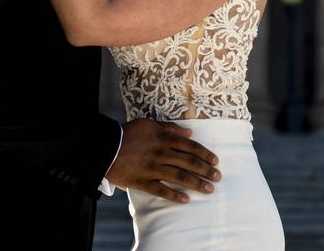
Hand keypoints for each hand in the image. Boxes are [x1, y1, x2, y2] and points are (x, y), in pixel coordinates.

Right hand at [106, 119, 221, 202]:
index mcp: (164, 138)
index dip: (205, 154)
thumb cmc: (128, 134)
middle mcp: (161, 153)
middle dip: (206, 170)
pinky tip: (185, 200)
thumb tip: (189, 132)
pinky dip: (173, 195)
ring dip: (196, 183)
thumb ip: (170, 128)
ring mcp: (152, 168)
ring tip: (209, 189)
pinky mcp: (142, 181)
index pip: (190, 147)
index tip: (216, 161)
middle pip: (189, 162)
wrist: (106, 147)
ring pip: (179, 176)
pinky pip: (160, 190)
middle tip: (218, 177)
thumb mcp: (149, 124)